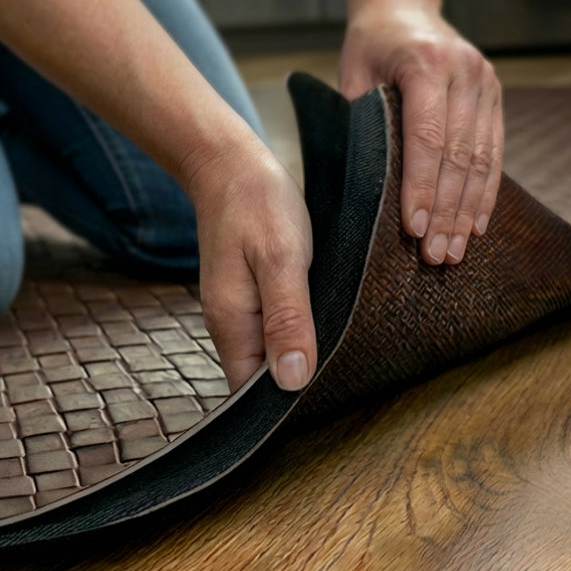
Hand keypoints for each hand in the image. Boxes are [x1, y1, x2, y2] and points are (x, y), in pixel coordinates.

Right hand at [184, 140, 315, 392]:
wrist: (229, 165)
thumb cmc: (258, 204)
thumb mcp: (281, 259)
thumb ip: (287, 319)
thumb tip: (292, 380)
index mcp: (232, 325)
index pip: (252, 393)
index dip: (284, 405)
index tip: (323, 402)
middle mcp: (229, 327)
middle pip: (259, 381)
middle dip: (295, 386)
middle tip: (341, 381)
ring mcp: (236, 315)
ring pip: (266, 358)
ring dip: (297, 360)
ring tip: (337, 360)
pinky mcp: (248, 300)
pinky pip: (269, 334)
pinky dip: (292, 336)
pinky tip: (319, 329)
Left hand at [338, 2, 502, 265]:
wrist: (403, 5)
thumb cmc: (370, 46)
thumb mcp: (353, 77)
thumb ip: (363, 125)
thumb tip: (369, 188)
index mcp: (426, 64)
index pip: (426, 139)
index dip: (421, 188)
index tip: (414, 229)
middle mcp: (464, 72)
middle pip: (458, 156)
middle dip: (447, 212)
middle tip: (436, 255)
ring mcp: (485, 83)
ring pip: (480, 160)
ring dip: (467, 212)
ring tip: (454, 252)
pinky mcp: (494, 97)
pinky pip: (494, 153)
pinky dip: (486, 193)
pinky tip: (476, 225)